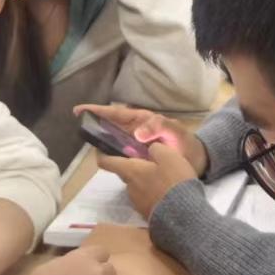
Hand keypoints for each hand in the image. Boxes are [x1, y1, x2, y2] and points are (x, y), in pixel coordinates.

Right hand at [74, 104, 207, 177]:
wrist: (195, 161)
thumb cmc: (185, 142)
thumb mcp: (174, 131)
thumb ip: (158, 127)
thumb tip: (136, 133)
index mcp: (140, 120)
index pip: (115, 113)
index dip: (97, 111)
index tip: (79, 111)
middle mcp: (134, 132)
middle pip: (109, 127)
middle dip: (94, 127)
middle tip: (81, 131)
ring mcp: (133, 146)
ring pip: (112, 143)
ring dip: (101, 145)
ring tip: (91, 149)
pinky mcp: (136, 159)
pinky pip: (119, 157)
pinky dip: (111, 159)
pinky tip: (106, 164)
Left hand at [99, 144, 201, 219]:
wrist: (183, 214)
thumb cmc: (173, 181)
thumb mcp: (168, 155)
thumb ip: (155, 148)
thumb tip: (150, 149)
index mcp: (130, 171)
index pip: (106, 162)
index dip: (102, 154)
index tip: (101, 148)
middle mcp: (129, 187)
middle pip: (125, 173)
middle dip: (133, 166)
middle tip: (147, 160)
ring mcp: (137, 202)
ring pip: (136, 186)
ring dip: (144, 180)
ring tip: (162, 177)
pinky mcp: (147, 212)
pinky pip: (146, 197)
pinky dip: (152, 192)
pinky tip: (166, 190)